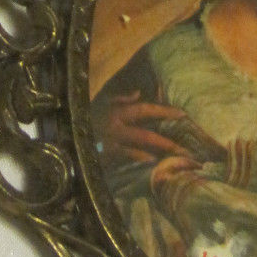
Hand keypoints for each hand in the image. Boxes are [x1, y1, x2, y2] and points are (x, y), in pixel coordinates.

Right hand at [100, 93, 225, 167]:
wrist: (69, 135)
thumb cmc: (90, 118)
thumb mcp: (102, 103)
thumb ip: (120, 98)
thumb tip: (137, 92)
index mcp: (118, 112)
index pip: (145, 109)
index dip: (165, 111)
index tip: (184, 114)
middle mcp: (117, 126)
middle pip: (147, 134)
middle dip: (168, 142)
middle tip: (187, 149)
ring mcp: (112, 142)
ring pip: (140, 148)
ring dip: (159, 153)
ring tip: (176, 159)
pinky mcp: (107, 156)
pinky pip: (127, 158)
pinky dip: (140, 160)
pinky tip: (153, 164)